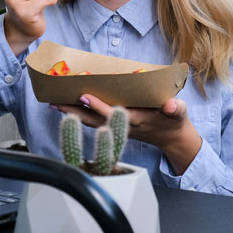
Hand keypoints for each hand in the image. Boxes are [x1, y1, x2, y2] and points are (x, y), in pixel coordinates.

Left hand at [55, 94, 202, 174]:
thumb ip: (175, 109)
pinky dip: (79, 113)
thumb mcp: (178, 114)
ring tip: (54, 102)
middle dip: (74, 111)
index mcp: (135, 120)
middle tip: (54, 101)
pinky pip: (93, 119)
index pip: (111, 114)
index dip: (97, 105)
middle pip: (93, 119)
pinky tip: (68, 106)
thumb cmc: (174, 120)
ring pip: (90, 120)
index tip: (83, 95)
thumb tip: (171, 106)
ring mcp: (116, 126)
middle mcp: (122, 125)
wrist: (172, 137)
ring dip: (72, 113)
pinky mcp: (114, 125)